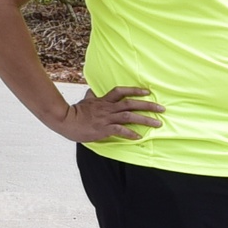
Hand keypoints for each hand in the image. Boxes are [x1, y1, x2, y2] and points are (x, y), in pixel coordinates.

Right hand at [48, 83, 162, 144]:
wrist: (65, 120)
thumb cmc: (74, 112)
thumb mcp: (84, 101)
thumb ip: (91, 97)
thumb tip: (91, 92)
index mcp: (104, 100)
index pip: (121, 91)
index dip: (135, 90)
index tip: (148, 92)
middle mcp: (108, 108)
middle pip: (131, 104)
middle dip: (148, 106)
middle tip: (162, 108)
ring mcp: (106, 118)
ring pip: (129, 116)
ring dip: (145, 120)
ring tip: (158, 123)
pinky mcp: (103, 129)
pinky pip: (120, 130)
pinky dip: (130, 133)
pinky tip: (138, 137)